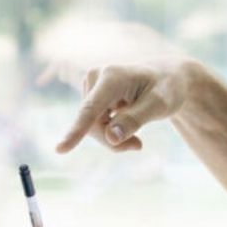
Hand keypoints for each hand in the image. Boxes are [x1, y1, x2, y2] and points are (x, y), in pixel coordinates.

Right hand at [55, 57, 196, 153]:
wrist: (167, 76)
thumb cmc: (166, 88)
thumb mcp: (159, 105)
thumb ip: (135, 120)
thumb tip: (111, 137)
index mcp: (113, 76)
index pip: (91, 109)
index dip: (76, 131)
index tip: (59, 149)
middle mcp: (95, 76)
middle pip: (91, 124)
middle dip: (111, 141)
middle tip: (138, 146)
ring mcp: (91, 84)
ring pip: (90, 127)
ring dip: (112, 138)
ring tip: (137, 139)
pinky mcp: (91, 94)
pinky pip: (92, 124)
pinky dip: (110, 132)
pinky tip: (127, 128)